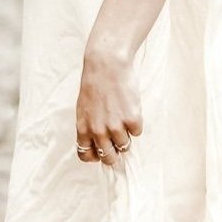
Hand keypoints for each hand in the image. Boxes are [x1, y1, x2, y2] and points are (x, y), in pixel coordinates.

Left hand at [75, 47, 142, 168]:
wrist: (107, 64)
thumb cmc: (95, 84)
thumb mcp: (84, 108)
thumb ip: (89, 127)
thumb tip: (98, 143)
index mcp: (83, 128)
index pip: (86, 155)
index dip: (95, 156)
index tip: (101, 151)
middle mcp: (98, 131)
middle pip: (108, 157)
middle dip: (114, 152)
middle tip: (118, 140)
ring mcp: (115, 126)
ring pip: (125, 146)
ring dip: (126, 134)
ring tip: (122, 115)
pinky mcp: (132, 119)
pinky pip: (137, 132)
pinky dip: (136, 122)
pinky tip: (129, 107)